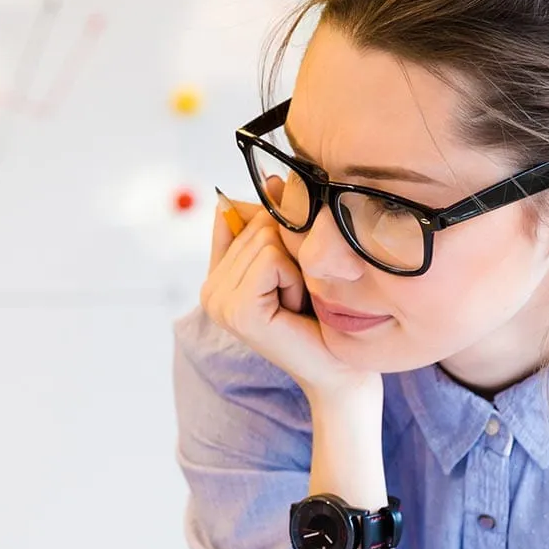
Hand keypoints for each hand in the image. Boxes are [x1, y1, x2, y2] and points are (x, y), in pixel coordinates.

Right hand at [204, 188, 374, 403]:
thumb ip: (274, 222)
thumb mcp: (295, 260)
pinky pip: (270, 260)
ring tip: (297, 302)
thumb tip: (273, 178)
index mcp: (217, 275)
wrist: (339, 370)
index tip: (288, 275)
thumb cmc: (322, 316)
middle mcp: (209, 288)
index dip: (275, 233)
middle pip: (257, 222)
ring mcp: (217, 301)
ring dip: (296, 267)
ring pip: (265, 237)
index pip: (236, 212)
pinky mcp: (236, 311)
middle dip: (290, 252)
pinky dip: (294, 279)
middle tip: (297, 294)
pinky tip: (295, 308)